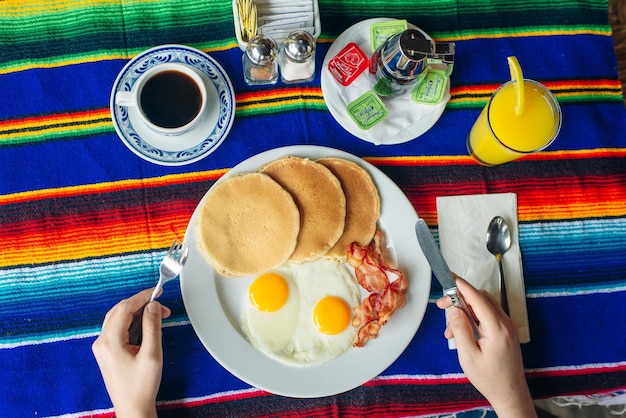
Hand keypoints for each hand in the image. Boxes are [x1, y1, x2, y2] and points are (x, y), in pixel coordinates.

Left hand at [92, 289, 170, 417]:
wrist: (132, 407)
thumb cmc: (141, 386)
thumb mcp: (152, 354)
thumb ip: (152, 327)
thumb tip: (153, 306)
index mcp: (110, 342)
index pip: (125, 308)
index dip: (142, 296)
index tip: (157, 291)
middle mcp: (102, 342)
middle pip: (120, 310)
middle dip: (141, 304)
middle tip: (161, 305)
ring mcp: (103, 347)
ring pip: (118, 318)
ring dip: (137, 313)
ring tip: (158, 315)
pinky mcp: (107, 351)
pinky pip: (118, 328)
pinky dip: (133, 322)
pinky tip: (147, 325)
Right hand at [437, 277, 535, 417]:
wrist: (510, 394)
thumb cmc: (490, 379)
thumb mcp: (468, 356)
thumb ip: (460, 330)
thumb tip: (455, 311)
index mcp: (497, 329)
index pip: (477, 298)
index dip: (462, 286)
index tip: (450, 277)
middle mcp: (506, 324)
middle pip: (481, 298)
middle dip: (459, 298)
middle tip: (442, 306)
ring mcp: (508, 327)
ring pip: (484, 306)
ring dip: (465, 310)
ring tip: (450, 328)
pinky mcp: (506, 332)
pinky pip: (488, 315)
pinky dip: (473, 317)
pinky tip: (462, 331)